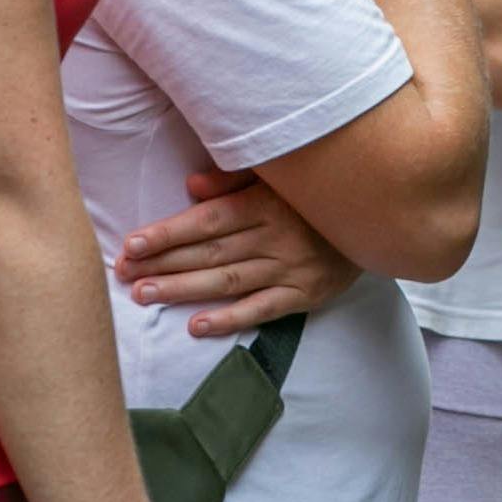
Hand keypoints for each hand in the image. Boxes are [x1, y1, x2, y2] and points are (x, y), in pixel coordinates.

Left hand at [118, 168, 357, 336]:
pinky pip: (263, 310)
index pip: (209, 220)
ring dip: (183, 289)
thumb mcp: (279, 176)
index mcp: (267, 202)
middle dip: (163, 263)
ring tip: (144, 295)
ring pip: (229, 282)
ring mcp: (292, 268)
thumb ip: (234, 179)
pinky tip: (196, 325)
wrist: (379, 220)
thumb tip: (191, 188)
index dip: (169, 232)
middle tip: (122, 272)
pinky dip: (230, 319)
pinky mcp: (306, 295)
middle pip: (211, 252)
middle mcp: (277, 236)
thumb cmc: (316, 196)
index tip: (133, 243)